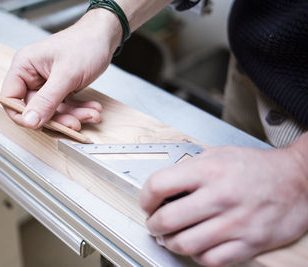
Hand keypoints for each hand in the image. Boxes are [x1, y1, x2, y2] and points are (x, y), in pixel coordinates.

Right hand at [1, 9, 121, 129]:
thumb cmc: (85, 44)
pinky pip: (65, 107)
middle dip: (58, 118)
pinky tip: (92, 109)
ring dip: (73, 116)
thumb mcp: (66, 75)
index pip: (10, 98)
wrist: (104, 37)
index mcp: (24, 66)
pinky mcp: (60, 89)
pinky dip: (79, 110)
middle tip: (75, 123)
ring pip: (53, 111)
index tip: (38, 125)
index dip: (21, 115)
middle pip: (35, 110)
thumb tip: (29, 120)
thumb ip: (47, 100)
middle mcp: (32, 76)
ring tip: (91, 114)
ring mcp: (46, 84)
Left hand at [140, 143, 307, 265]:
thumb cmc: (257, 167)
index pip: (159, 185)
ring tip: (172, 237)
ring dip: (171, 243)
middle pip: (167, 220)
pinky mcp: (249, 243)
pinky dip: (197, 256)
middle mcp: (219, 197)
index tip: (148, 202)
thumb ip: (191, 167)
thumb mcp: (219, 154)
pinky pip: (211, 260)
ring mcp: (234, 223)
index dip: (145, 197)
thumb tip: (165, 186)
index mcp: (209, 171)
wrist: (297, 180)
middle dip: (153, 224)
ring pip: (185, 244)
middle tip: (155, 224)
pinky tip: (197, 247)